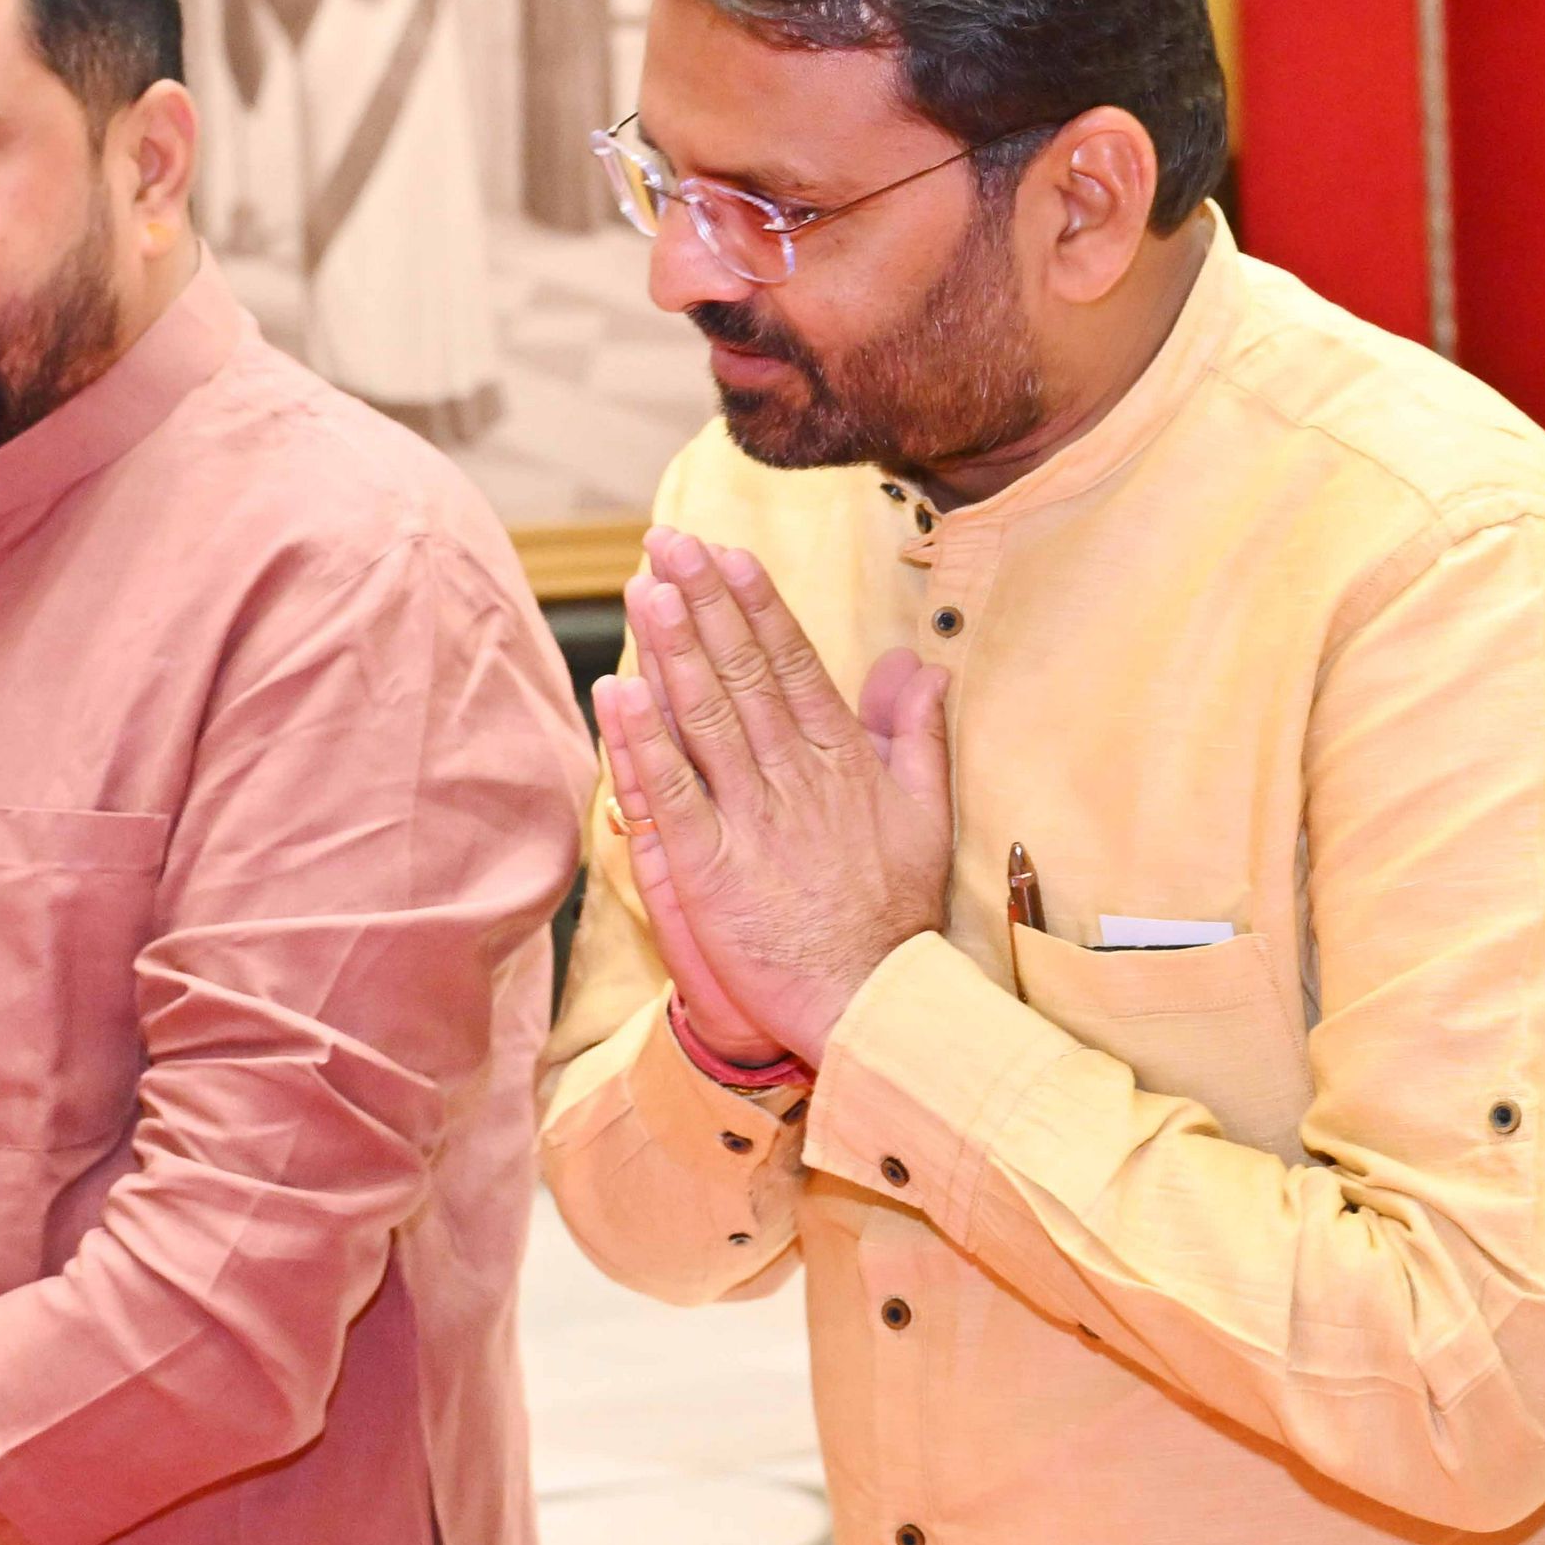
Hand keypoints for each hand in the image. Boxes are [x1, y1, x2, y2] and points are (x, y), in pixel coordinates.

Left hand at [591, 528, 951, 1067]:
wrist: (873, 1002)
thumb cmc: (893, 917)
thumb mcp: (926, 815)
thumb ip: (916, 735)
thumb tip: (917, 664)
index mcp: (843, 760)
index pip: (791, 663)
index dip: (754, 604)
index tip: (724, 553)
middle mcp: (796, 778)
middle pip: (742, 673)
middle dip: (702, 603)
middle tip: (666, 542)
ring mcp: (752, 820)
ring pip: (707, 718)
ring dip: (672, 650)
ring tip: (643, 588)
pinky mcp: (712, 868)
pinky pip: (673, 794)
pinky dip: (643, 743)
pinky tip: (618, 693)